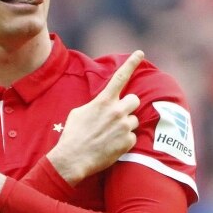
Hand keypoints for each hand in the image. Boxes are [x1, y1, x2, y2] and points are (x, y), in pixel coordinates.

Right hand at [46, 50, 144, 184]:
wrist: (72, 159)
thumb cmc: (73, 135)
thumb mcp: (79, 112)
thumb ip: (96, 105)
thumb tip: (103, 105)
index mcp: (104, 101)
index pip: (120, 77)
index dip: (131, 63)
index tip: (140, 53)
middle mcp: (117, 111)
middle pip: (135, 100)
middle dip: (128, 106)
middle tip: (118, 115)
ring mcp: (124, 126)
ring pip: (134, 120)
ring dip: (126, 125)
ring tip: (110, 134)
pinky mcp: (128, 142)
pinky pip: (132, 137)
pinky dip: (125, 141)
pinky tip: (111, 146)